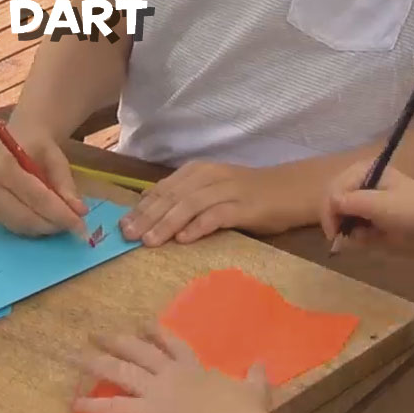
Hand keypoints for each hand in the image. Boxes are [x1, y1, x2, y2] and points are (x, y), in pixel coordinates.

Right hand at [0, 124, 87, 235]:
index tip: (81, 225)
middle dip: (54, 225)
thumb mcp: (56, 159)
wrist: (17, 142)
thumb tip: (80, 211)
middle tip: (76, 227)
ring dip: (46, 229)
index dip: (61, 214)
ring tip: (64, 221)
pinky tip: (48, 220)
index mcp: (4, 166)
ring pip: (21, 226)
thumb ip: (66, 185)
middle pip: (26, 217)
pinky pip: (15, 228)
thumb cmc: (37, 148)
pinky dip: (36, 228)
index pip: (37, 198)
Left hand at [73, 326, 296, 412]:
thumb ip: (255, 377)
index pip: (173, 344)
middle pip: (138, 350)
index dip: (156, 332)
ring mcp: (157, 390)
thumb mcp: (255, 391)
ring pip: (120, 371)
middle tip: (96, 332)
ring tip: (75, 355)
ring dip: (95, 362)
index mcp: (194, 368)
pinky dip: (94, 404)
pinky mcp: (149, 411)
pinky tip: (75, 402)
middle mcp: (171, 373)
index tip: (143, 323)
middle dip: (116, 340)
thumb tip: (262, 364)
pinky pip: (115, 407)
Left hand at [119, 161, 315, 246]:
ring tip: (148, 240)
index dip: (140, 208)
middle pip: (171, 197)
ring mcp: (227, 190)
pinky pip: (217, 215)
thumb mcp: (210, 190)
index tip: (121, 226)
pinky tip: (183, 239)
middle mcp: (209, 177)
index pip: (162, 189)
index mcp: (197, 171)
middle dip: (146, 216)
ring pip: (190, 205)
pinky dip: (198, 227)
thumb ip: (182, 197)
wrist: (291, 189)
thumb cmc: (247, 193)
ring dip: (166, 223)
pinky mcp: (245, 206)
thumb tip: (148, 207)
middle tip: (127, 235)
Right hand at [321, 161, 413, 251]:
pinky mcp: (371, 214)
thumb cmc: (411, 210)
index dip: (329, 211)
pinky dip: (358, 233)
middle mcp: (361, 181)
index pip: (333, 190)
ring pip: (341, 214)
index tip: (333, 234)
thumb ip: (351, 201)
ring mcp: (366, 198)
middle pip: (333, 200)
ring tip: (362, 236)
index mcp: (363, 171)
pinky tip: (370, 236)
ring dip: (348, 227)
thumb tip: (329, 202)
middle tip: (339, 238)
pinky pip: (353, 223)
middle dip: (337, 220)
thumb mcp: (380, 204)